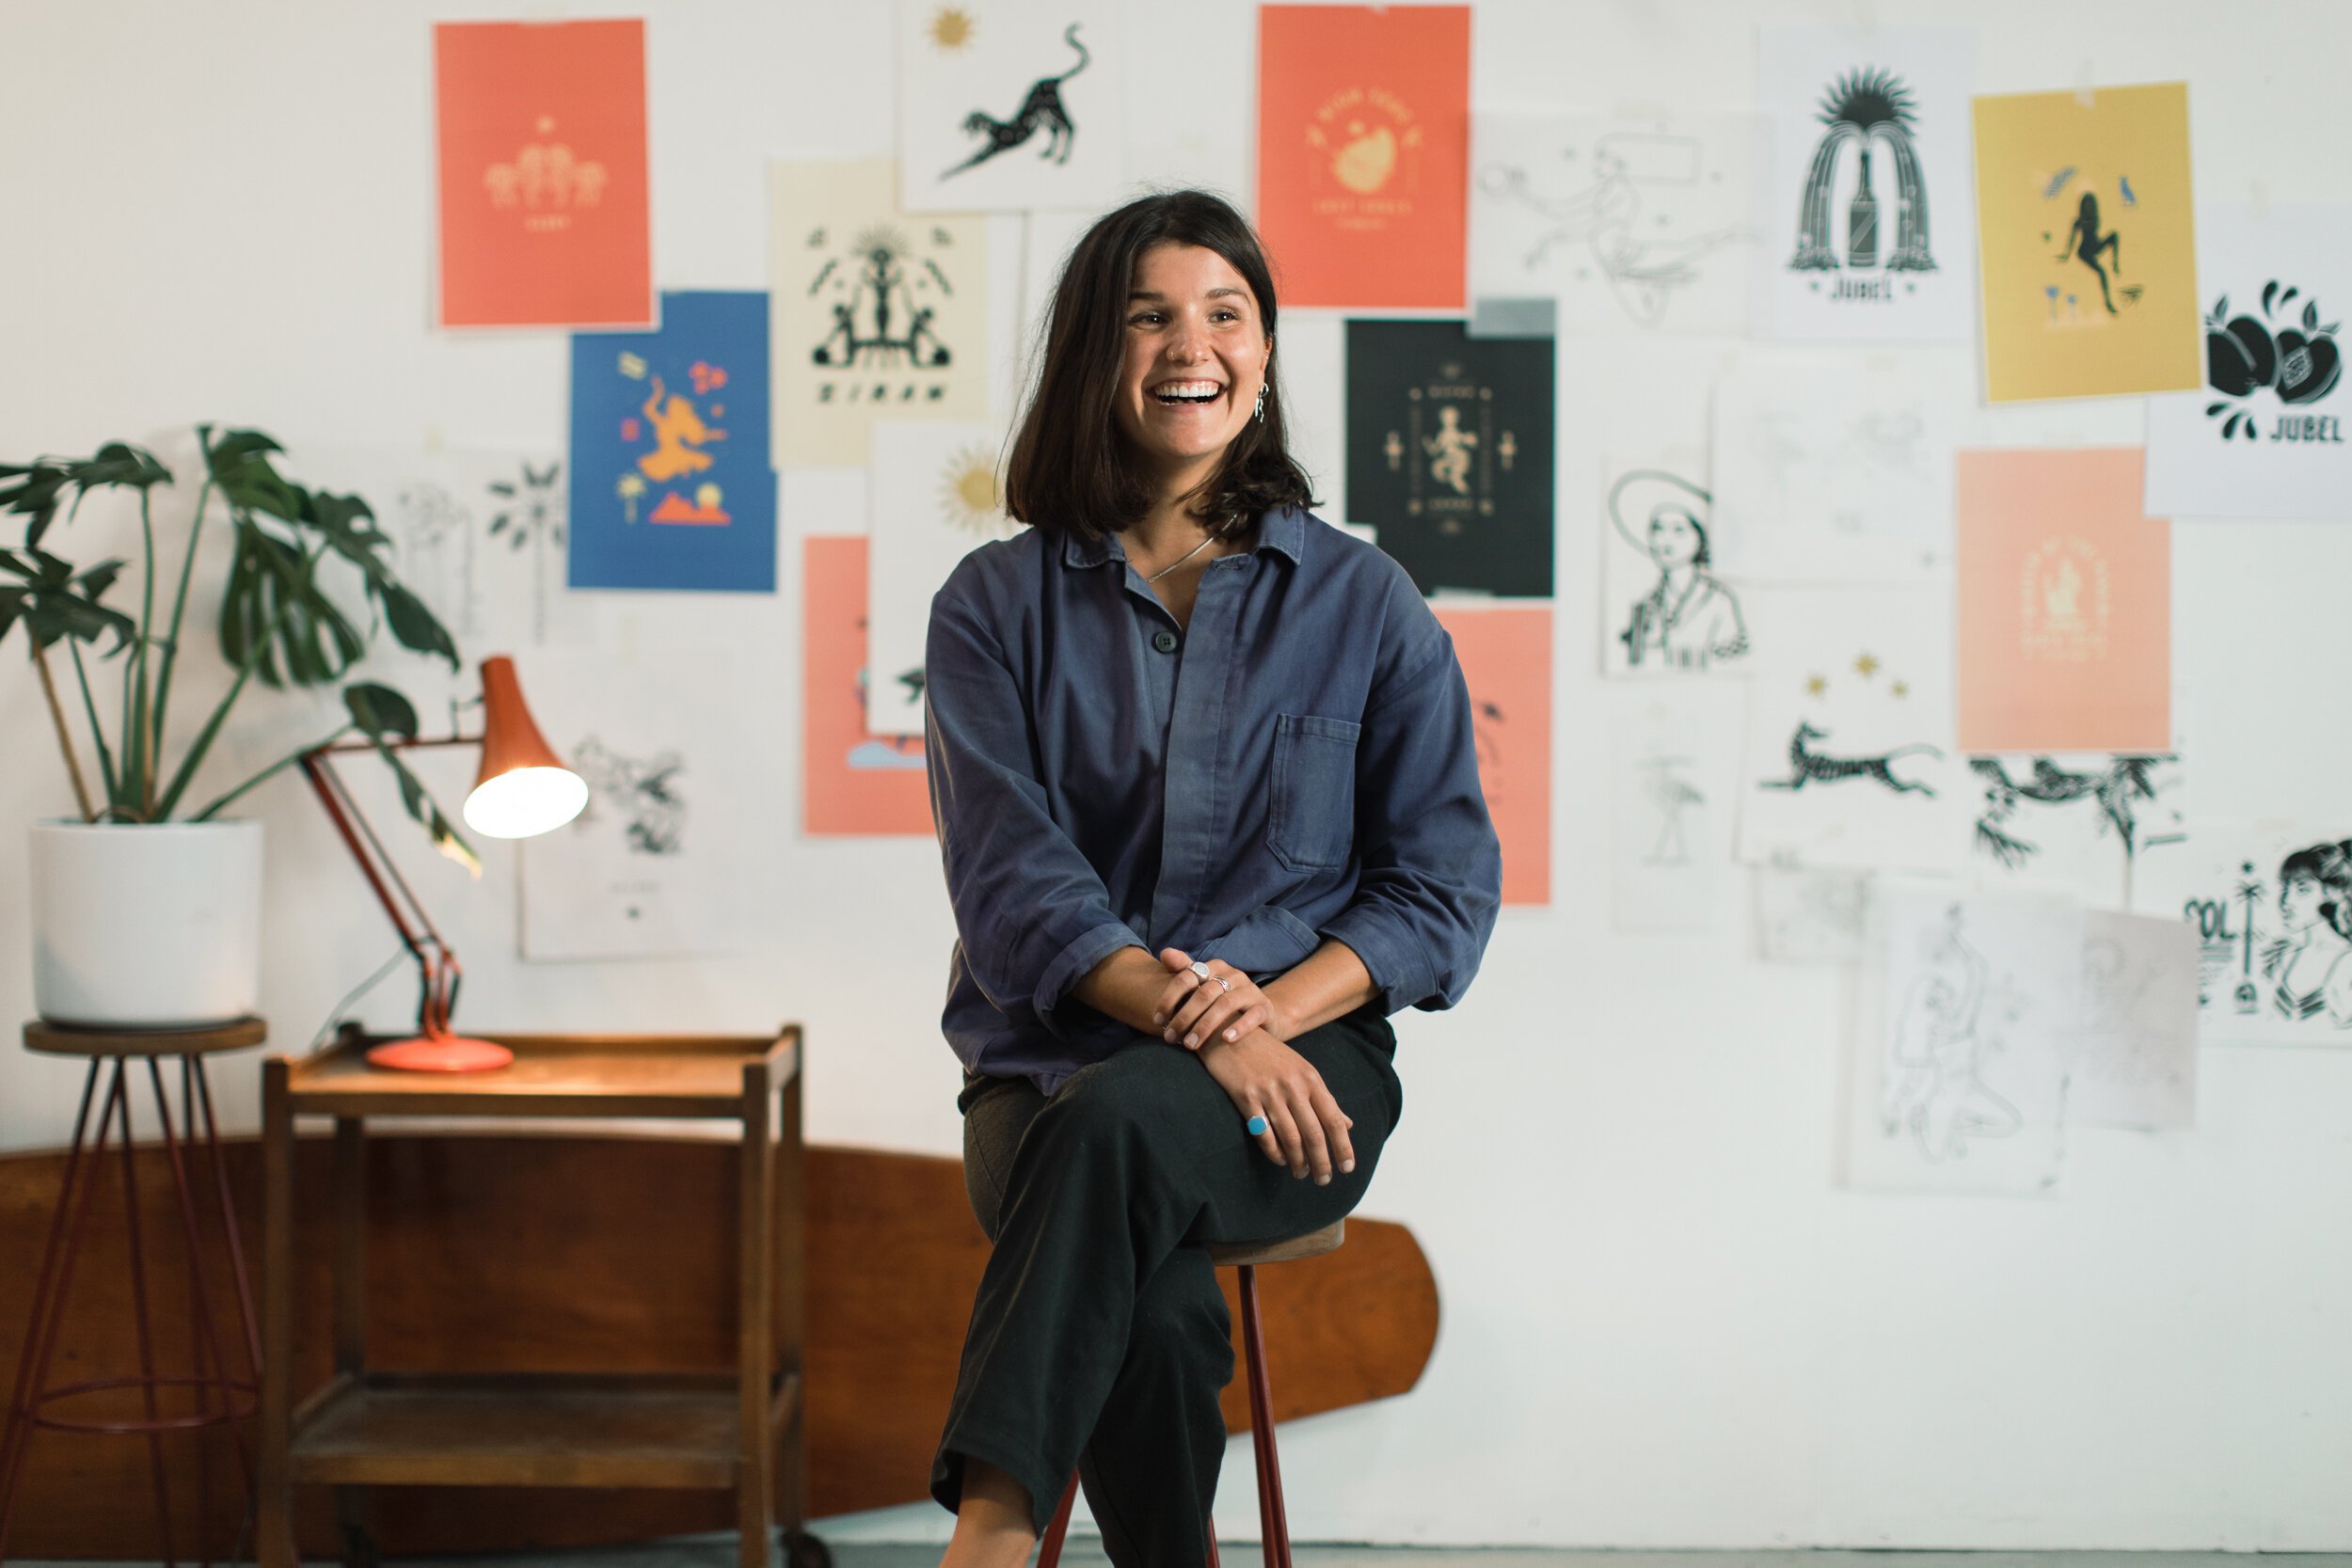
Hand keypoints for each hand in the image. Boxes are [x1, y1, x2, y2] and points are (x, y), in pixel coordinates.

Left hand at [1153, 948, 1279, 1050]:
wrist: (1262, 1013)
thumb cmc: (1224, 1000)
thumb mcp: (1205, 985)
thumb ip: (1184, 970)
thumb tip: (1164, 953)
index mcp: (1215, 967)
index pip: (1187, 976)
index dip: (1169, 998)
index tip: (1157, 1020)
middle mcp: (1233, 975)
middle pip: (1204, 993)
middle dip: (1184, 1017)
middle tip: (1169, 1037)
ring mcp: (1250, 991)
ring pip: (1225, 1005)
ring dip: (1204, 1026)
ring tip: (1190, 1045)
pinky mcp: (1264, 1008)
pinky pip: (1252, 1016)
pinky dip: (1239, 1027)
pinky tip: (1225, 1039)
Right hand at [1196, 1027, 1354, 1183]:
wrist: (1231, 1032)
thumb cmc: (1270, 1056)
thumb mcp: (1301, 1071)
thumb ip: (1323, 1099)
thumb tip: (1348, 1123)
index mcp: (1311, 1079)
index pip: (1334, 1119)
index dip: (1343, 1147)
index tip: (1348, 1168)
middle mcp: (1293, 1086)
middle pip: (1314, 1133)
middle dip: (1322, 1162)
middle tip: (1323, 1180)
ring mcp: (1269, 1092)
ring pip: (1291, 1138)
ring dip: (1298, 1162)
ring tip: (1301, 1173)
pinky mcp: (1246, 1097)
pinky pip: (1264, 1134)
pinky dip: (1274, 1152)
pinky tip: (1279, 1160)